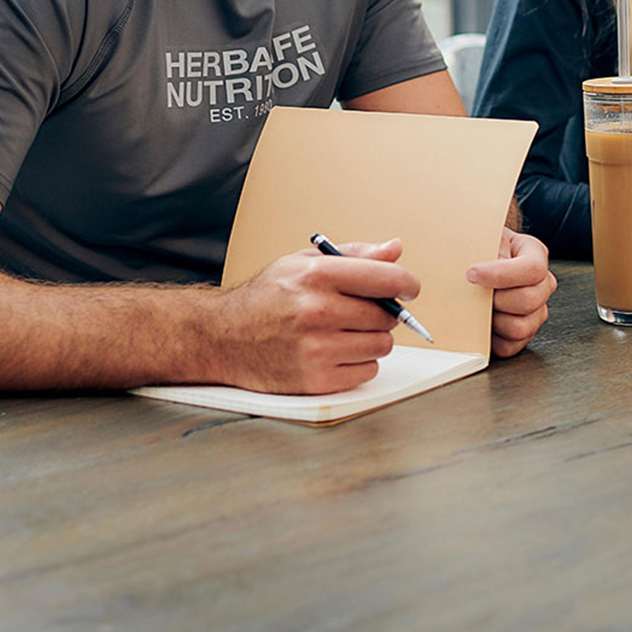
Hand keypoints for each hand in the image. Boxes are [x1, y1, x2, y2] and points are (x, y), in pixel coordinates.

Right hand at [207, 239, 419, 394]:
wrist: (223, 337)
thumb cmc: (268, 297)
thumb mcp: (305, 262)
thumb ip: (355, 255)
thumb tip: (395, 250)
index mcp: (318, 275)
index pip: (388, 278)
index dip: (407, 283)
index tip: (409, 288)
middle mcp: (317, 311)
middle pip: (387, 315)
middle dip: (382, 313)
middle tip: (360, 311)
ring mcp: (315, 349)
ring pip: (381, 345)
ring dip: (371, 339)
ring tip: (344, 331)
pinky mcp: (314, 381)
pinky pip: (366, 372)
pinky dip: (359, 363)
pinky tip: (336, 352)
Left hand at [466, 227, 555, 357]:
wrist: (476, 261)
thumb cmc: (479, 248)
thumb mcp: (482, 239)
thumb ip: (484, 250)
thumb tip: (473, 272)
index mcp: (535, 254)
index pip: (532, 269)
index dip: (500, 274)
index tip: (471, 273)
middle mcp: (542, 284)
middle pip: (529, 300)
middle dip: (495, 299)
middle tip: (475, 293)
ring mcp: (536, 311)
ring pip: (521, 327)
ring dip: (493, 320)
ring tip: (479, 307)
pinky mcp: (524, 334)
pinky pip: (511, 346)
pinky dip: (492, 338)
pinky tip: (483, 322)